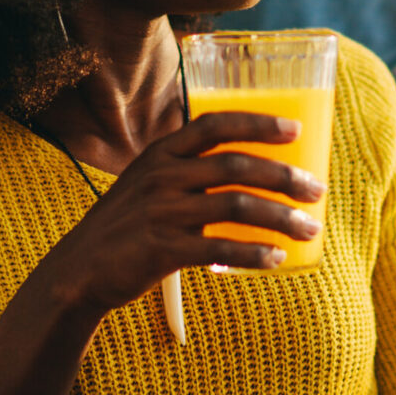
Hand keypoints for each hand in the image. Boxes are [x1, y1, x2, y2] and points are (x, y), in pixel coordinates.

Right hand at [40, 112, 327, 316]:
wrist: (79, 271)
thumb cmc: (126, 226)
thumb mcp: (148, 184)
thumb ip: (188, 173)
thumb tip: (250, 171)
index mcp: (161, 154)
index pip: (215, 125)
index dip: (257, 123)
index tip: (295, 129)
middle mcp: (161, 176)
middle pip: (236, 166)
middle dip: (284, 176)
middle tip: (316, 190)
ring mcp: (160, 212)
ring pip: (236, 206)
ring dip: (280, 217)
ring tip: (309, 229)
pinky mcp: (161, 249)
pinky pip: (220, 249)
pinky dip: (254, 254)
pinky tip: (277, 259)